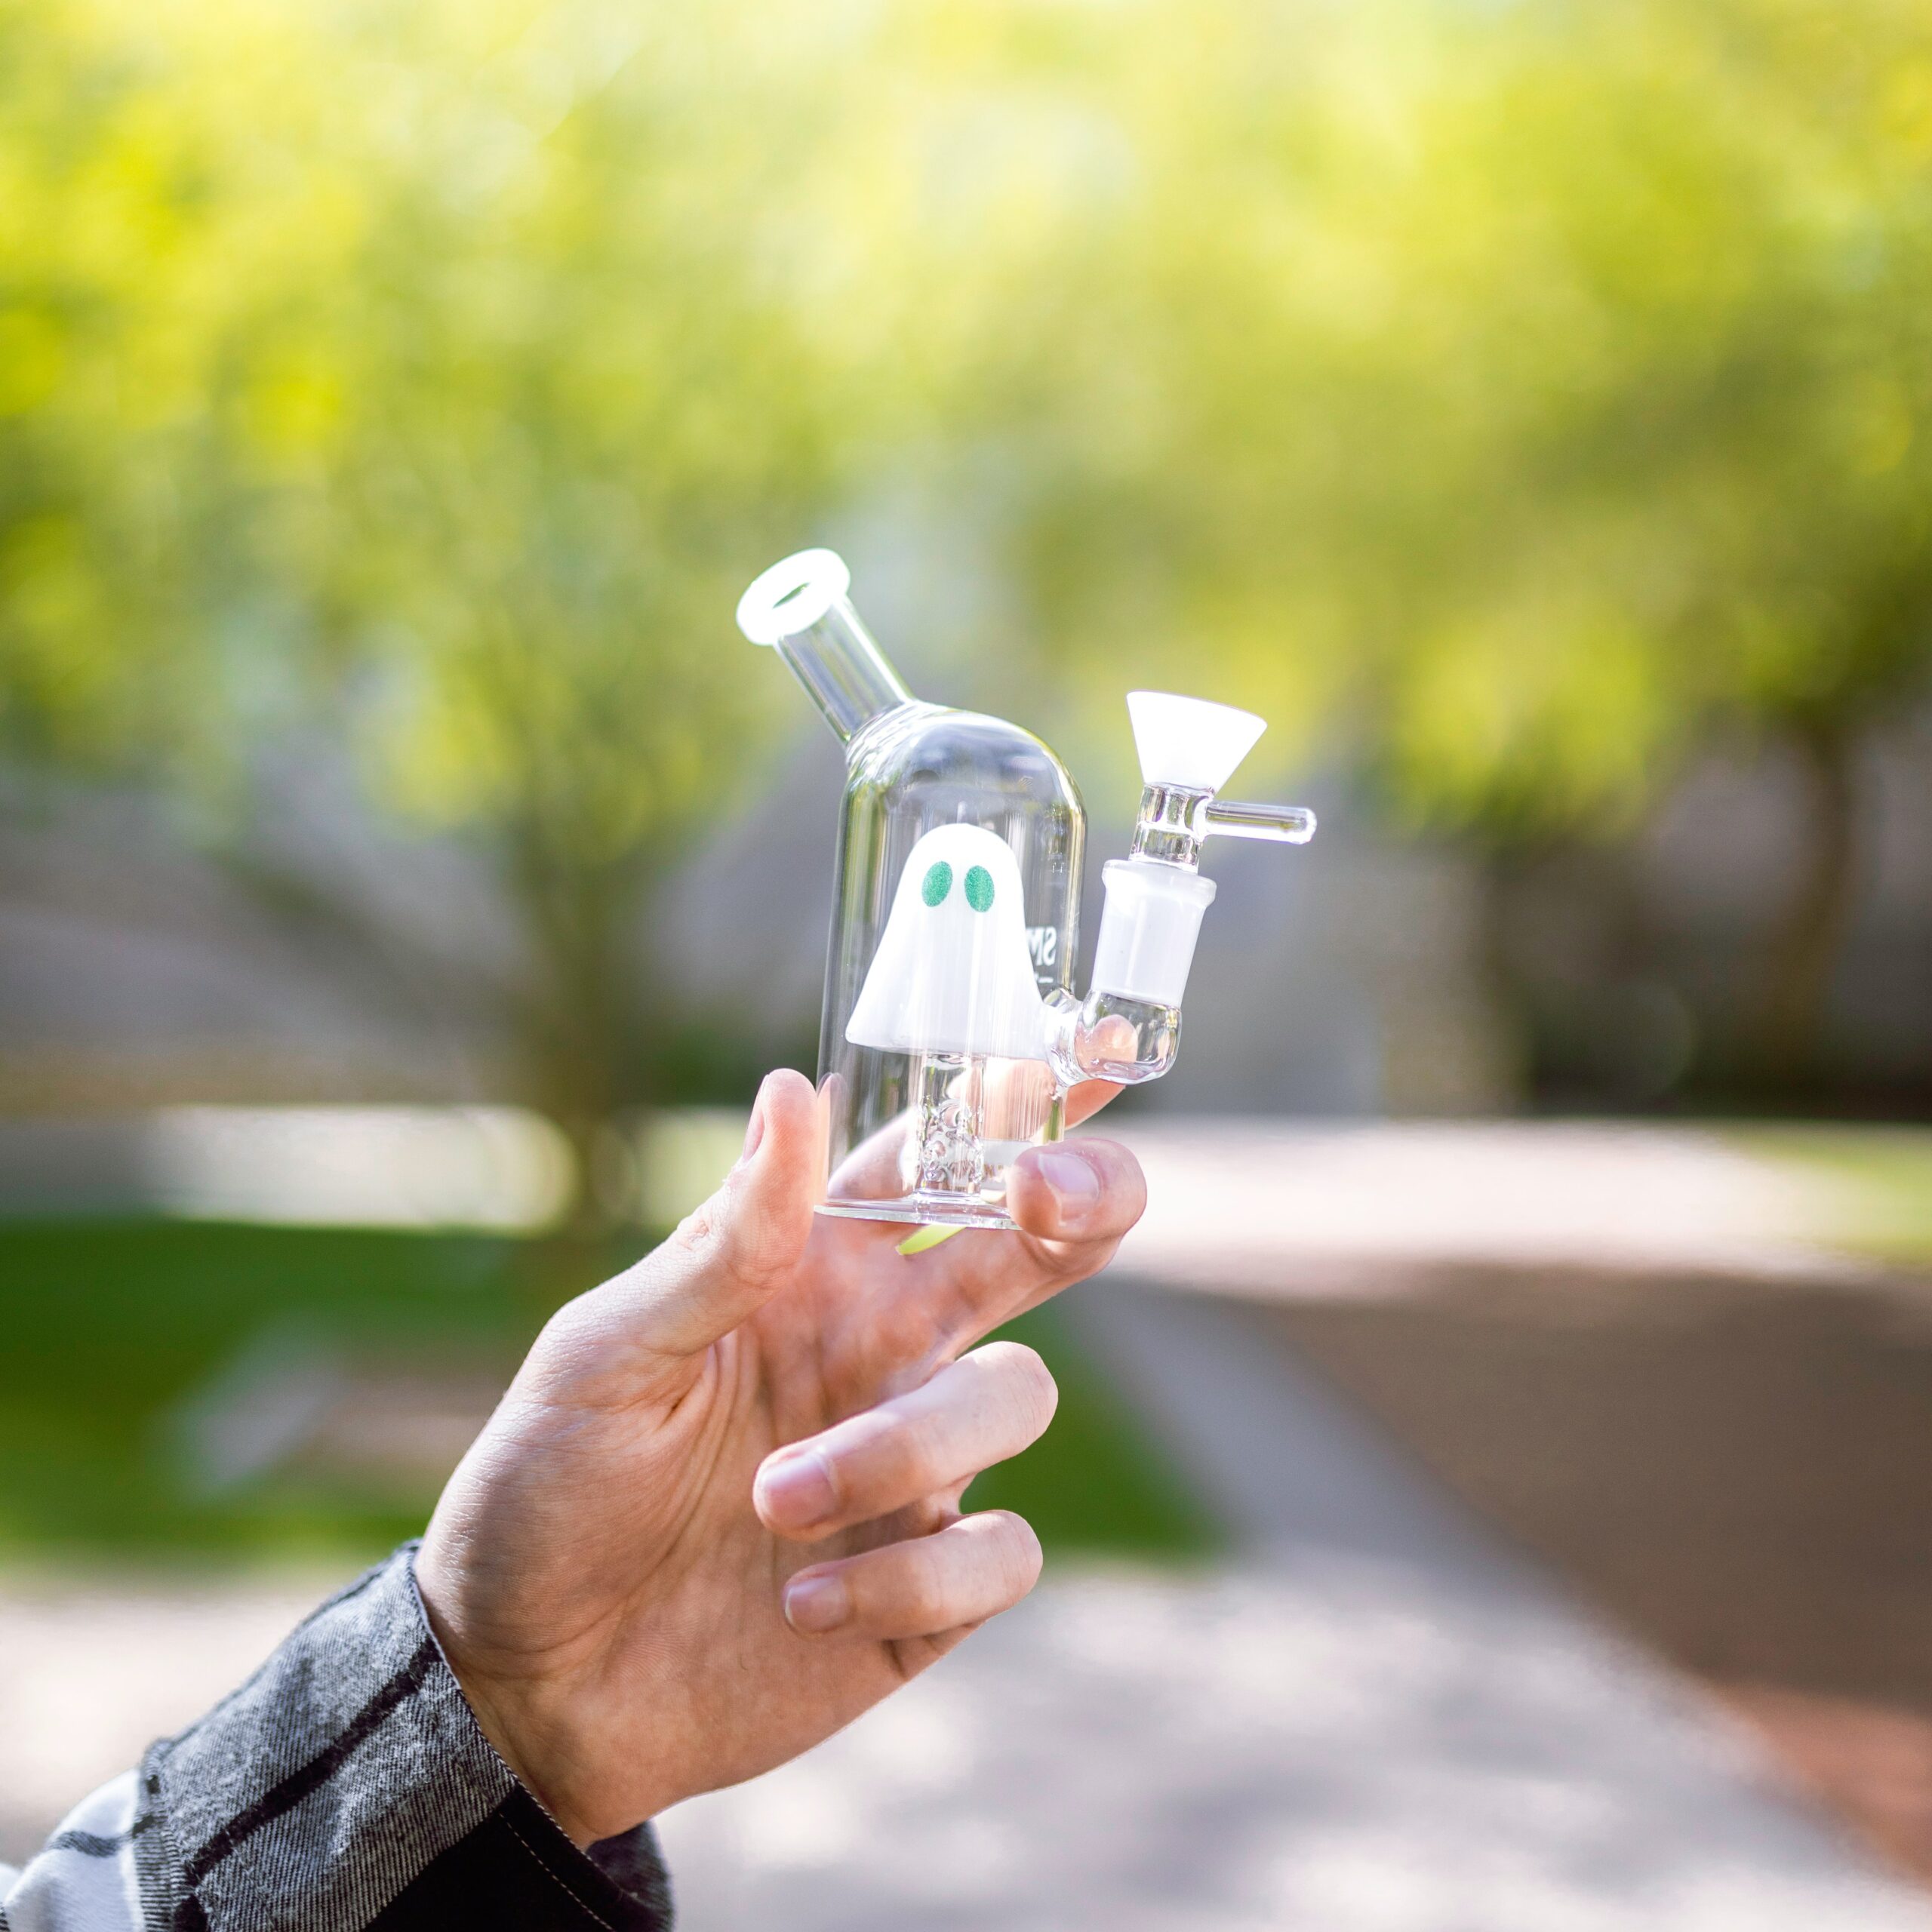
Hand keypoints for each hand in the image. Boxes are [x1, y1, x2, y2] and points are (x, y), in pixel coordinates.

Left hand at [415, 1068, 1144, 1845]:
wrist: (523, 1684)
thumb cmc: (547, 1491)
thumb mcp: (608, 1351)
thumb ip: (722, 1241)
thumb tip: (794, 1089)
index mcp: (814, 1276)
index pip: (936, 1161)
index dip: (1017, 1099)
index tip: (1093, 1045)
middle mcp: (885, 1354)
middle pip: (1042, 1248)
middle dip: (1083, 1201)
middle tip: (1048, 1198)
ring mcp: (916, 1469)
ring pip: (1014, 1398)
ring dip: (901, 1448)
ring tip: (768, 1504)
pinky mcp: (927, 1592)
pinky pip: (1000, 1555)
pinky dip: (912, 1575)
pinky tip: (800, 1604)